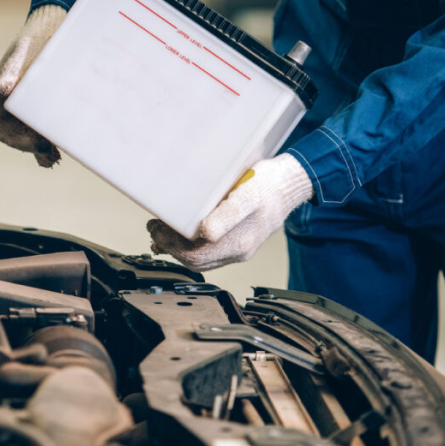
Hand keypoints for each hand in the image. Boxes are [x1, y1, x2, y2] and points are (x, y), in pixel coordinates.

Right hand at [0, 5, 66, 167]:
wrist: (57, 21)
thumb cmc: (42, 33)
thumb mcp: (28, 49)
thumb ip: (13, 70)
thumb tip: (1, 91)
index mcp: (0, 86)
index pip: (1, 124)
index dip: (16, 139)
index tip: (37, 144)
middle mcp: (8, 98)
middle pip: (10, 134)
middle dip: (28, 147)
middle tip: (50, 154)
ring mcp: (22, 102)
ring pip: (23, 134)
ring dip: (37, 149)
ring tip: (54, 157)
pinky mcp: (39, 103)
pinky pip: (36, 129)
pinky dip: (45, 144)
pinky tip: (57, 152)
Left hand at [148, 154, 313, 270]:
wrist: (290, 184)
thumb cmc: (269, 186)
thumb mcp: (247, 196)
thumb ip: (226, 216)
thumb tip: (206, 233)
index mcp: (239, 243)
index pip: (196, 256)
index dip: (171, 246)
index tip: (156, 229)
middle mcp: (239, 251)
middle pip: (196, 260)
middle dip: (171, 247)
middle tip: (154, 229)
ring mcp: (239, 248)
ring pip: (202, 258)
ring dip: (179, 247)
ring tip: (162, 232)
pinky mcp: (238, 240)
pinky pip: (210, 251)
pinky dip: (191, 245)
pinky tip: (182, 234)